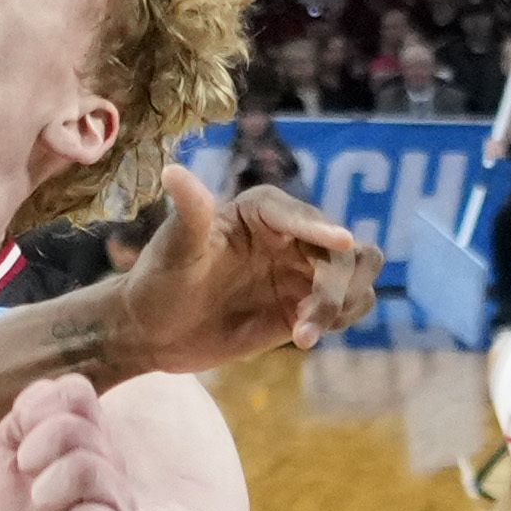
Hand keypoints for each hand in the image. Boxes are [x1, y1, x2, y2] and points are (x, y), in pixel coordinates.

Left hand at [0, 371, 135, 510]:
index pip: (77, 392)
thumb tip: (31, 407)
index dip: (43, 404)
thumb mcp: (5, 472)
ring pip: (90, 471)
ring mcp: (119, 507)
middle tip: (27, 474)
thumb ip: (14, 430)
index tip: (22, 441)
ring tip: (44, 509)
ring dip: (51, 488)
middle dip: (40, 446)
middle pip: (79, 428)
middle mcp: (109, 467)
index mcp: (82, 442)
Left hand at [91, 180, 371, 377]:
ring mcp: (301, 273)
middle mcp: (291, 237)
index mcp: (263, 211)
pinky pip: (348, 308)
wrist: (154, 331)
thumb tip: (173, 171)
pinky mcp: (304, 308)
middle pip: (345, 248)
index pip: (302, 215)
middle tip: (308, 315)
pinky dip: (340, 321)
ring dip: (342, 305)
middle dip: (338, 281)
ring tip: (302, 334)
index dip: (322, 228)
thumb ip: (190, 213)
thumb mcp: (173, 249)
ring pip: (356, 279)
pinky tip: (303, 338)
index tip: (341, 242)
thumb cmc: (159, 281)